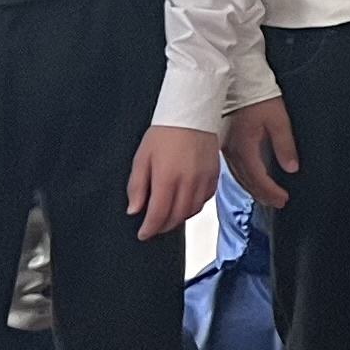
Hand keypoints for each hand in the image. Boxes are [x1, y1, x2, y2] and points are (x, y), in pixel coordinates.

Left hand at [128, 125, 220, 239]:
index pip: (158, 214)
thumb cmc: (165, 133)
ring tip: (168, 216)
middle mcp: (188, 183)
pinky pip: (205, 199)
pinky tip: (185, 202)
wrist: (192, 115)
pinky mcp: (214, 175)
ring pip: (192, 211)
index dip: (149, 229)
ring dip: (179, 218)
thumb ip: (137, 186)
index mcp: (167, 179)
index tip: (143, 234)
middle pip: (176, 217)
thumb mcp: (142, 158)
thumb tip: (134, 209)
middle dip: (163, 226)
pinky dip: (194, 206)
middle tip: (154, 227)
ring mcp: (203, 180)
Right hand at [224, 97, 299, 210]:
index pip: (259, 178)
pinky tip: (248, 179)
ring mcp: (225, 148)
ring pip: (238, 176)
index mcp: (245, 148)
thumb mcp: (278, 120)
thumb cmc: (256, 96)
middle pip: (247, 181)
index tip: (283, 199)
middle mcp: (232, 152)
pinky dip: (243, 177)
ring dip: (252, 188)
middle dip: (262, 194)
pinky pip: (233, 167)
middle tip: (276, 203)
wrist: (235, 80)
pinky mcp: (223, 142)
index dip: (272, 192)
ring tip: (265, 196)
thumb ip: (285, 145)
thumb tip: (292, 168)